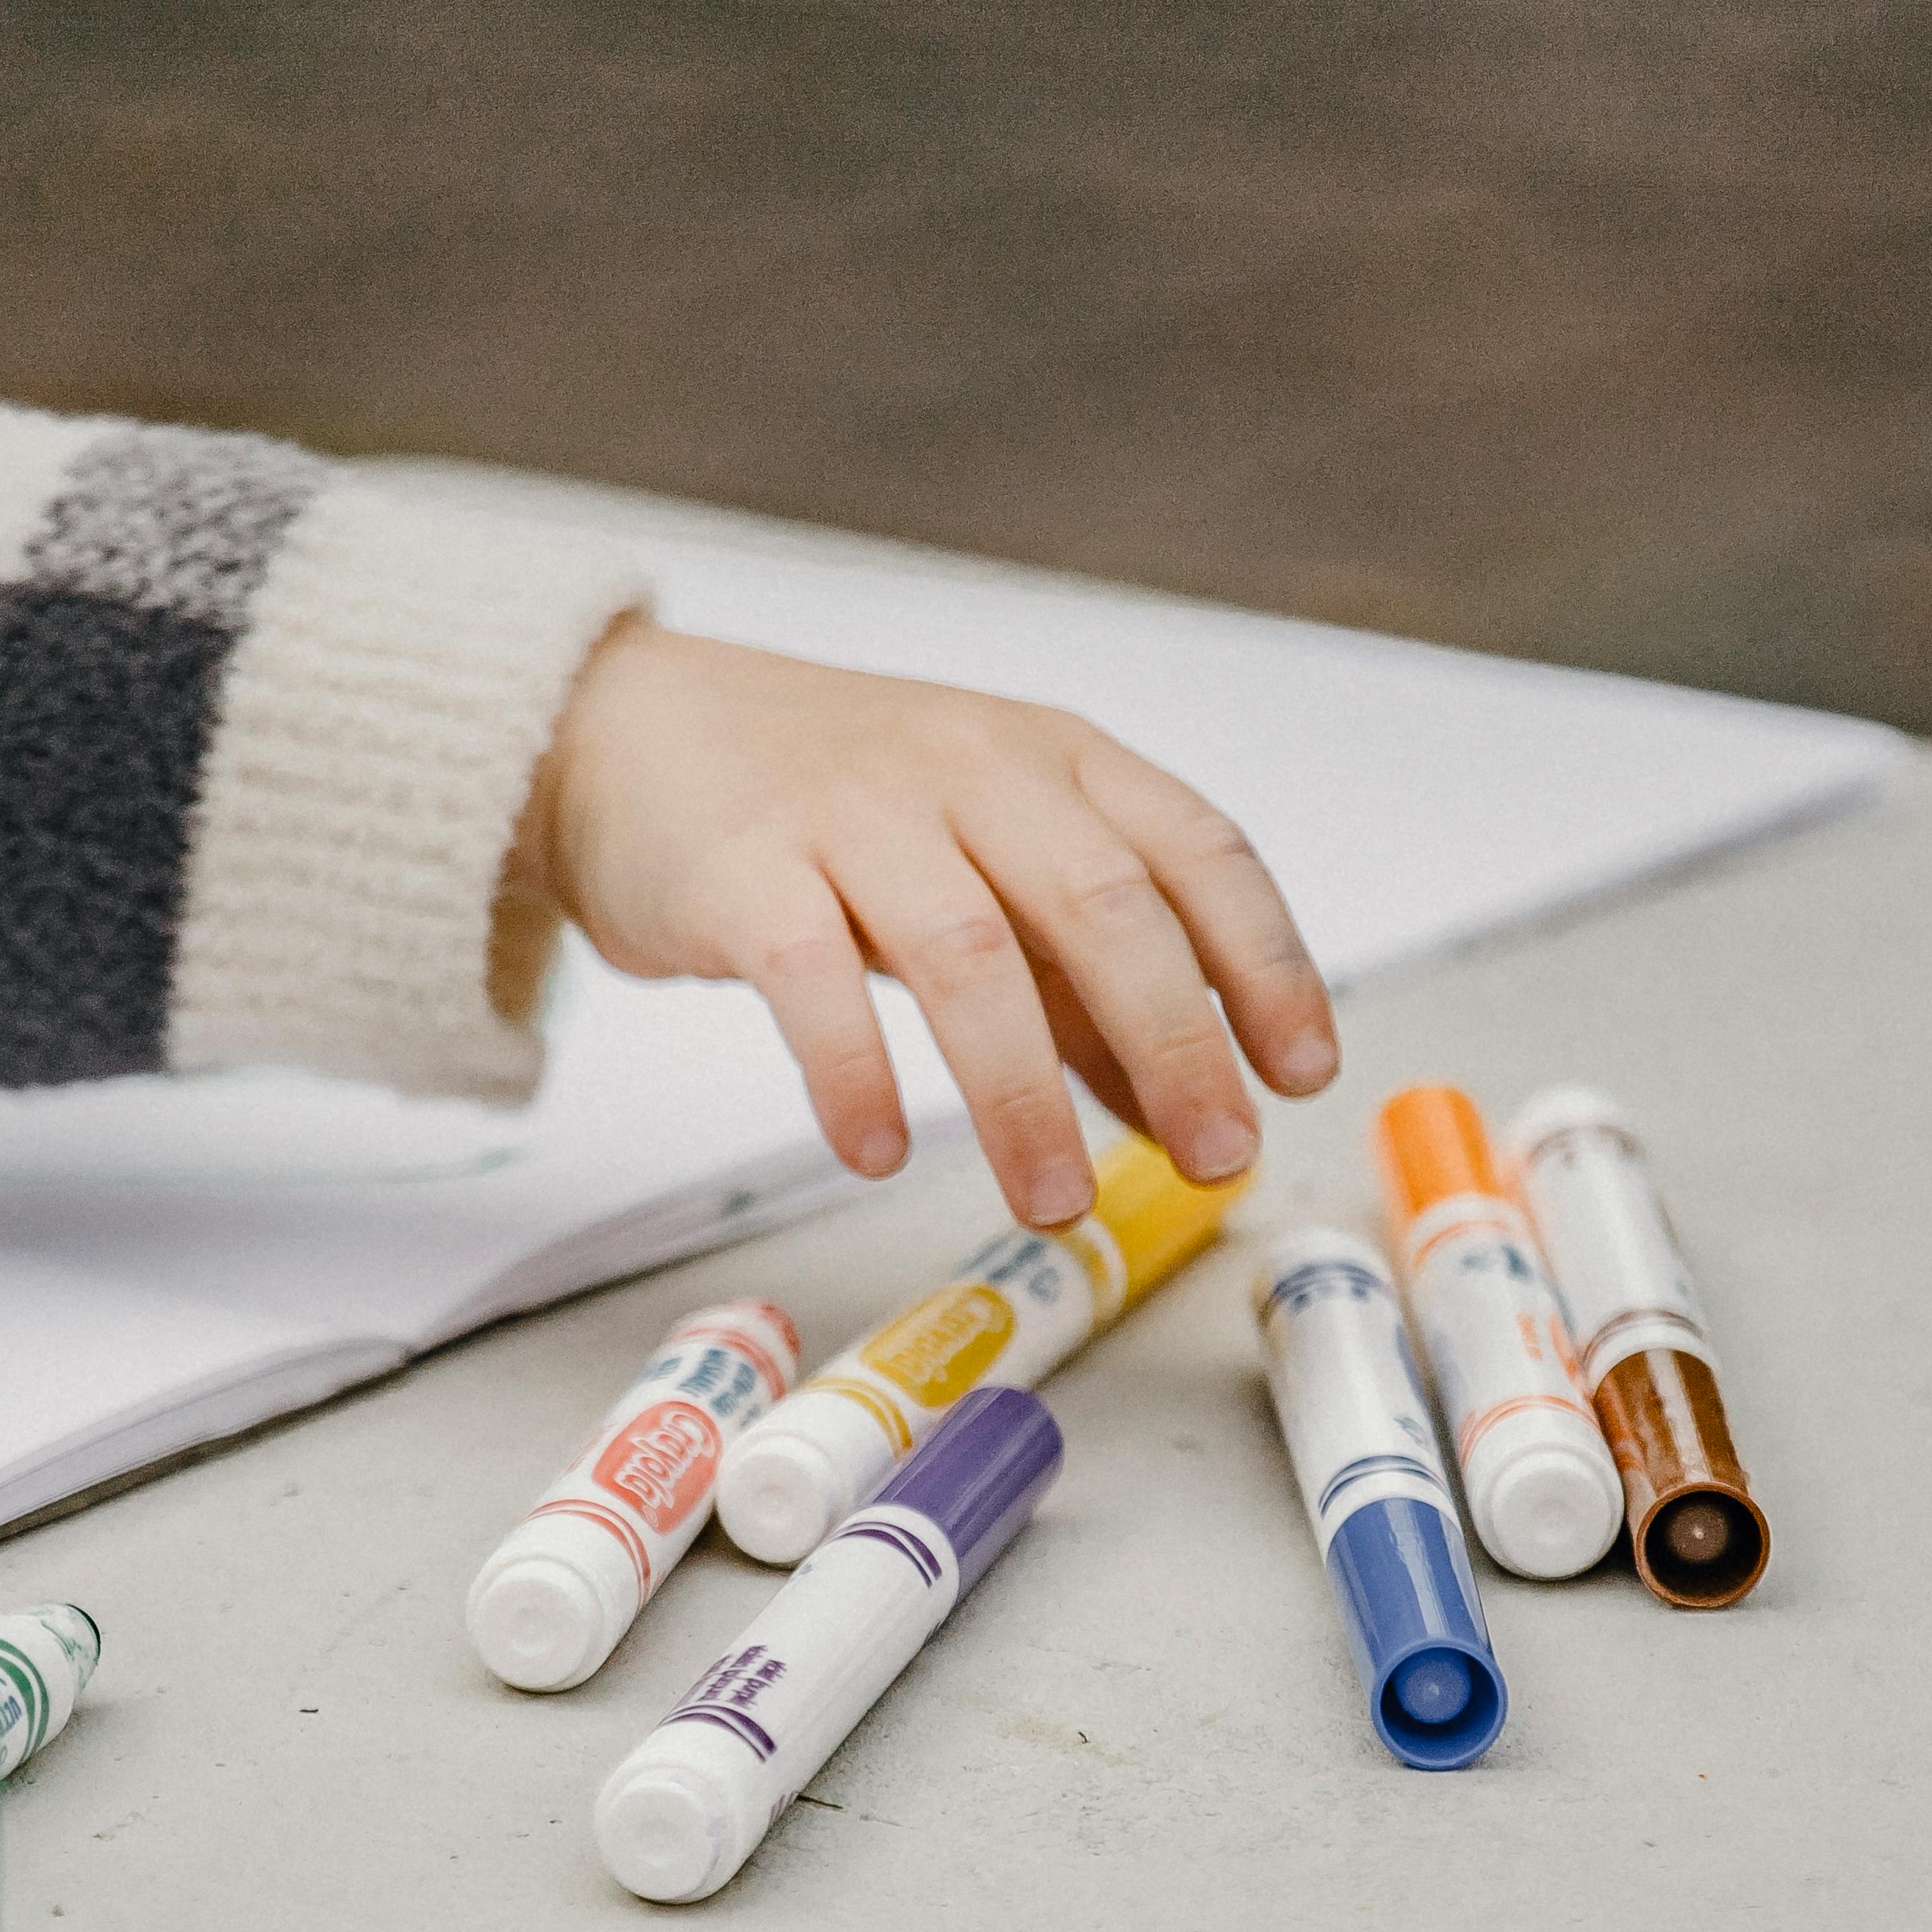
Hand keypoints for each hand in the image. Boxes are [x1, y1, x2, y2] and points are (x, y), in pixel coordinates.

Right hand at [513, 616, 1340, 1226]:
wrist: (630, 730)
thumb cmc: (834, 809)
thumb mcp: (985, 861)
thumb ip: (1081, 987)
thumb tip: (1183, 1111)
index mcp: (1054, 760)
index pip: (1197, 850)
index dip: (1263, 963)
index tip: (1301, 1072)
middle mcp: (969, 769)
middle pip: (1101, 903)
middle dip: (1175, 1041)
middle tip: (1215, 1156)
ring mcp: (852, 812)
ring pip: (966, 952)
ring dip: (1023, 1093)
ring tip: (1057, 1201)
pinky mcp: (742, 868)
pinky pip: (809, 976)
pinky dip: (855, 1073)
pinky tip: (883, 1152)